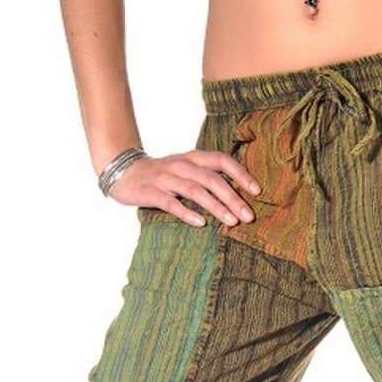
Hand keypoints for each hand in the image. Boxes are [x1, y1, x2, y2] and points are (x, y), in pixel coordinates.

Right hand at [105, 150, 261, 227]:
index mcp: (193, 158)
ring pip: (195, 191)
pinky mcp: (151, 192)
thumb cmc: (162, 176)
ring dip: (216, 206)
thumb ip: (207, 177)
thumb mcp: (186, 170)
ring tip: (232, 222)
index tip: (257, 191)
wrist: (124, 173)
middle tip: (249, 216)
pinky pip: (171, 203)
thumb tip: (238, 195)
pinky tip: (201, 224)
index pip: (221, 160)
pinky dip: (187, 213)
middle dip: (233, 198)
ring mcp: (166, 178)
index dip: (240, 174)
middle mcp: (182, 165)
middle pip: (212, 179)